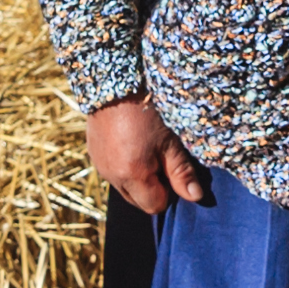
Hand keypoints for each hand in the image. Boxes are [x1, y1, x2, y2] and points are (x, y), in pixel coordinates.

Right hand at [86, 95, 207, 215]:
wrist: (114, 82)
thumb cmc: (147, 109)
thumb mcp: (170, 140)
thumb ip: (181, 172)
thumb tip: (195, 197)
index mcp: (133, 175)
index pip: (155, 205)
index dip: (169, 192)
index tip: (174, 170)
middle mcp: (112, 176)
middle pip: (138, 200)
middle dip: (153, 189)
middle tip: (163, 160)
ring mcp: (100, 165)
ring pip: (125, 187)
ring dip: (138, 178)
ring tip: (147, 149)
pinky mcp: (94, 154)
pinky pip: (112, 172)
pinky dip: (124, 166)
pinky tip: (132, 143)